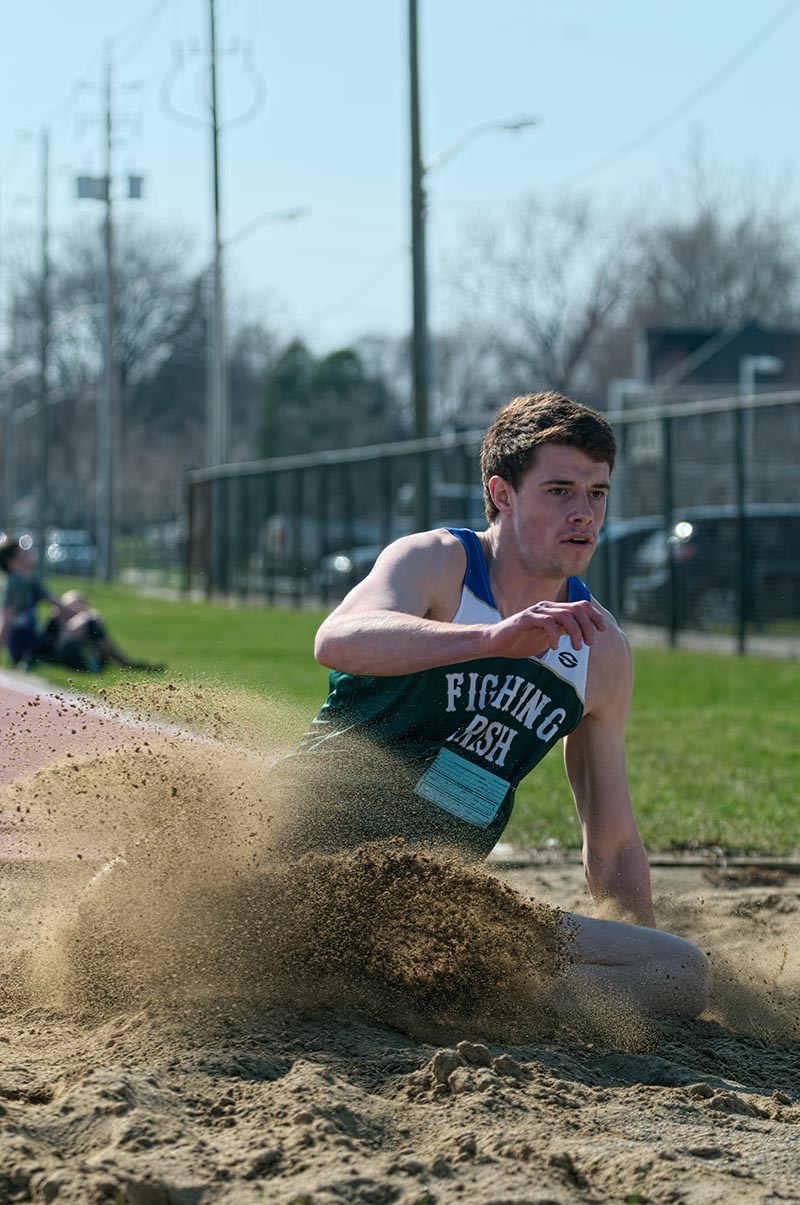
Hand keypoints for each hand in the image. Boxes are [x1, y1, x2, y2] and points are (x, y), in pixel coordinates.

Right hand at [483, 600, 606, 658]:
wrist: (495, 643)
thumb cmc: (520, 642)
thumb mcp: (547, 638)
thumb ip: (562, 633)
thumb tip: (582, 635)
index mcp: (553, 610)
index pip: (580, 606)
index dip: (594, 616)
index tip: (603, 629)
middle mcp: (547, 607)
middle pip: (576, 609)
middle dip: (587, 626)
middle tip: (589, 644)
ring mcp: (536, 612)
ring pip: (565, 615)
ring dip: (575, 632)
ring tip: (576, 648)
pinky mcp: (526, 619)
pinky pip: (547, 622)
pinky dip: (554, 635)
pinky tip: (554, 648)